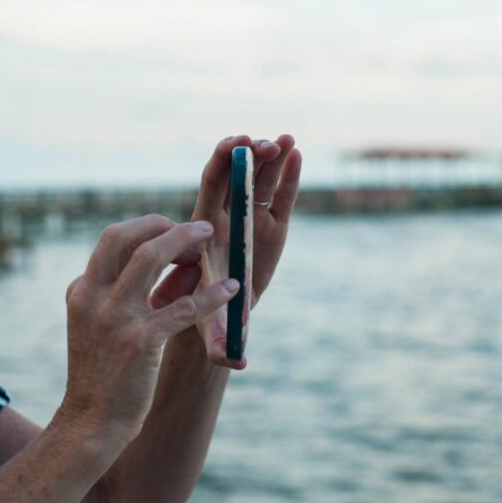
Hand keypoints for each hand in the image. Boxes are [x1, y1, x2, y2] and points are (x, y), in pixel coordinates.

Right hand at [58, 215, 239, 439]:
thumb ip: (135, 292)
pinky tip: (231, 289)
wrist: (91, 423)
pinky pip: (183, 307)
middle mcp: (93, 297)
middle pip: (126, 237)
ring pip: (150, 257)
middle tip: (196, 228)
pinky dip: (210, 294)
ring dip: (185, 242)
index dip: (147, 228)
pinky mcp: (140, 341)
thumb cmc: (104, 375)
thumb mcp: (104, 325)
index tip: (173, 232)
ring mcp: (114, 317)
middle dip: (164, 224)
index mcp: (82, 291)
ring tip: (211, 240)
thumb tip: (181, 263)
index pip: (112, 239)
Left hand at [182, 134, 302, 368]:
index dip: (224, 161)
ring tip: (285, 140)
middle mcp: (227, 216)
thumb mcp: (211, 326)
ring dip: (271, 157)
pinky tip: (296, 154)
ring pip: (259, 180)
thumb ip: (219, 340)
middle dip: (250, 156)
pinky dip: (287, 175)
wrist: (217, 312)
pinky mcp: (271, 225)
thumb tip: (234, 362)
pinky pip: (279, 195)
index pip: (210, 184)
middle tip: (266, 144)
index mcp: (205, 227)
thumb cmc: (205, 315)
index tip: (238, 144)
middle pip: (236, 175)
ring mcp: (250, 218)